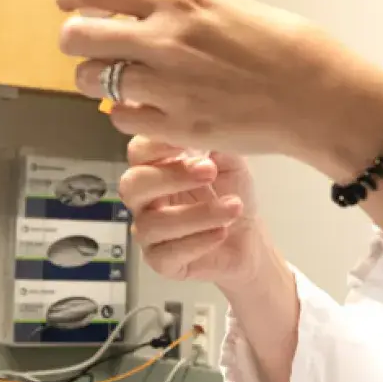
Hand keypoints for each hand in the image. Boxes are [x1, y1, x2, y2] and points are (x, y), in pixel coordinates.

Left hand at [58, 0, 382, 176]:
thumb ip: (173, 4)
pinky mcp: (176, 126)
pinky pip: (121, 118)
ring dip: (95, 79)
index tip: (67, 1)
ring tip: (113, 80)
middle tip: (83, 45)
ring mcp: (167, 86)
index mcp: (178, 1)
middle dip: (74, 40)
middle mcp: (164, 41)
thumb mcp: (222, 6)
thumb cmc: (278, 46)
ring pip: (92, 80)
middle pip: (78, 38)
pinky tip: (145, 106)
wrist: (315, 94)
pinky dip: (125, 112)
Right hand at [120, 136, 278, 290]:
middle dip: (170, 176)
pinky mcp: (162, 262)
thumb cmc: (231, 195)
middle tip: (209, 171)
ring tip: (233, 207)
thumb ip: (215, 141)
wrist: (250, 239)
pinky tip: (222, 232)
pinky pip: (166, 254)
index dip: (157, 144)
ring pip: (150, 223)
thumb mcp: (230, 161)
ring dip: (195, 214)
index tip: (190, 141)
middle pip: (132, 185)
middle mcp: (145, 200)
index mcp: (156, 168)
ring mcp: (149, 232)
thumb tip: (204, 120)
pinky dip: (197, 241)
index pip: (138, 151)